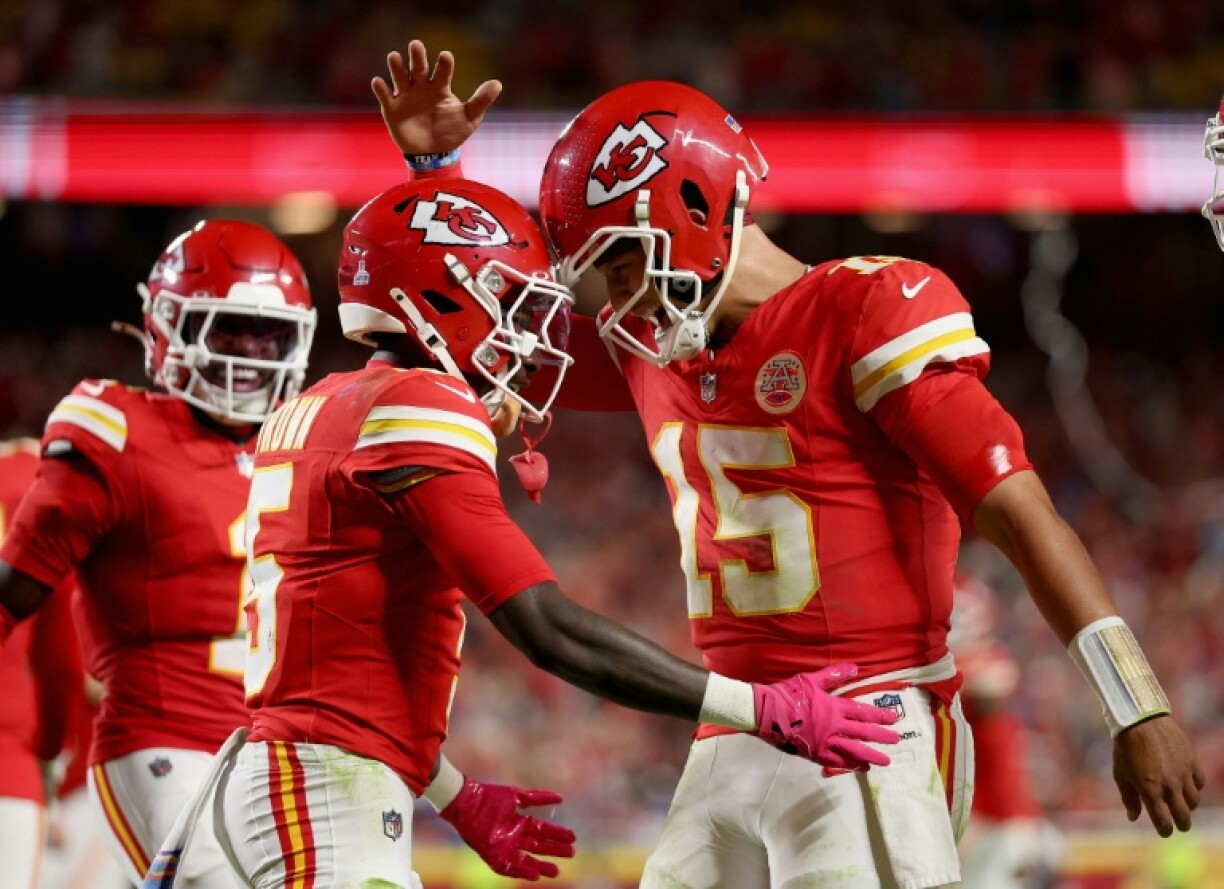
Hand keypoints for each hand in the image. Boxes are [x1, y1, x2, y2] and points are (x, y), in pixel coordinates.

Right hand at [372, 39, 501, 156]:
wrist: (433, 154)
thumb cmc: (451, 132)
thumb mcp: (469, 118)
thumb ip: (480, 101)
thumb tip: (498, 83)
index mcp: (440, 87)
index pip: (442, 71)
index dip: (444, 64)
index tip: (445, 56)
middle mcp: (421, 87)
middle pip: (418, 68)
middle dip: (417, 57)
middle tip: (416, 45)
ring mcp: (406, 97)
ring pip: (400, 77)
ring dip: (396, 67)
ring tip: (394, 57)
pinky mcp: (392, 109)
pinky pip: (385, 96)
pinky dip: (381, 89)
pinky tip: (379, 82)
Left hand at [439, 776, 575, 880]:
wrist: (467, 801)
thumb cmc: (490, 796)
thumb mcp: (517, 796)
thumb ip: (538, 798)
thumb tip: (561, 798)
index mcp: (519, 822)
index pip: (542, 830)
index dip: (557, 834)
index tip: (572, 837)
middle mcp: (513, 836)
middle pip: (538, 846)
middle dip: (554, 850)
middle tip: (571, 853)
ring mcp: (503, 847)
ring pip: (526, 859)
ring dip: (541, 865)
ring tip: (556, 871)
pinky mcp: (493, 855)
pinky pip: (509, 867)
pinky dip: (521, 871)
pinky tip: (535, 874)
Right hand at [752, 664, 899, 768]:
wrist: (765, 712)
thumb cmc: (788, 693)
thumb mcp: (811, 680)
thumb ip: (834, 675)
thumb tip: (856, 667)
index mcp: (833, 707)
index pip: (862, 712)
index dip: (879, 715)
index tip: (894, 718)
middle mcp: (833, 727)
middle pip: (862, 733)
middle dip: (881, 737)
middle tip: (896, 741)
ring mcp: (825, 742)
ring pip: (853, 751)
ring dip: (870, 756)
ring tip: (884, 761)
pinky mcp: (815, 754)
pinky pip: (836, 763)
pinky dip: (850, 766)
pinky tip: (860, 768)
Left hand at [1113, 715, 1204, 836]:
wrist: (1140, 719)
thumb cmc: (1126, 747)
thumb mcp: (1120, 773)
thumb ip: (1129, 797)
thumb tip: (1133, 817)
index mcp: (1150, 790)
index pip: (1163, 822)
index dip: (1164, 830)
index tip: (1164, 831)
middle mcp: (1170, 785)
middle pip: (1184, 816)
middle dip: (1181, 824)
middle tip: (1179, 824)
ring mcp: (1183, 774)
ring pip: (1194, 801)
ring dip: (1187, 805)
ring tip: (1180, 802)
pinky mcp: (1192, 761)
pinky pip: (1199, 782)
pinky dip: (1194, 786)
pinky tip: (1186, 783)